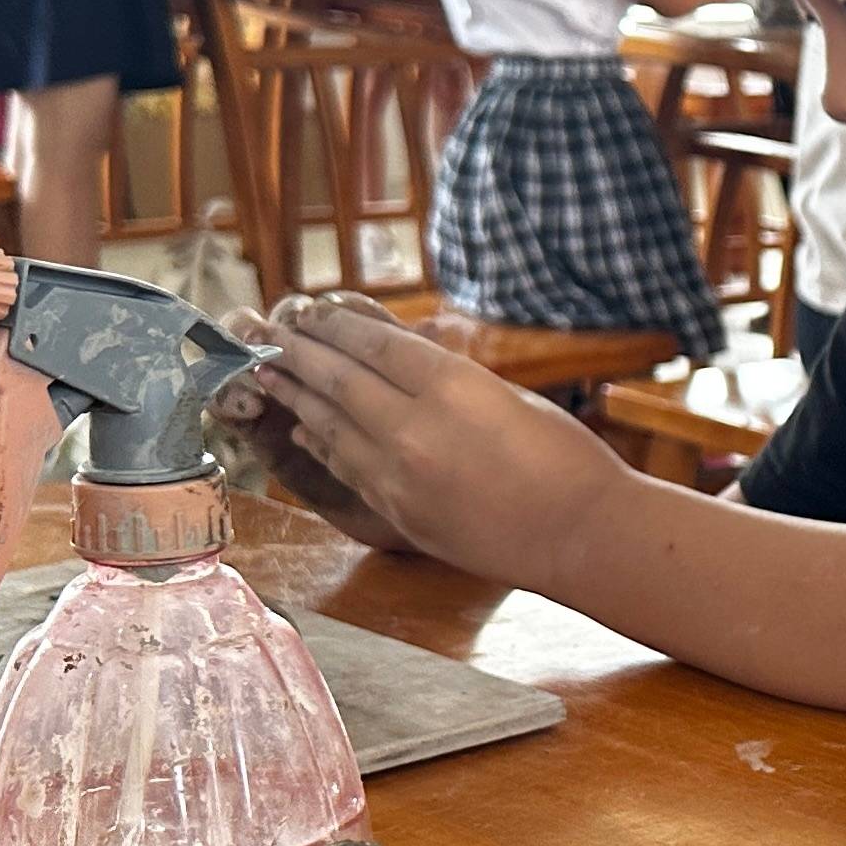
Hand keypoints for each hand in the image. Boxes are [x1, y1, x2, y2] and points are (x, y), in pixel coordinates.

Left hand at [237, 292, 626, 582]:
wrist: (581, 536)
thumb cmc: (565, 459)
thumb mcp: (508, 396)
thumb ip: (450, 378)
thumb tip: (401, 358)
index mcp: (452, 386)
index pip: (371, 344)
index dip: (332, 324)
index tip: (307, 309)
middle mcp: (414, 428)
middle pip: (338, 379)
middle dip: (298, 351)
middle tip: (264, 330)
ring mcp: (400, 474)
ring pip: (331, 424)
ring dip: (295, 395)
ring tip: (266, 371)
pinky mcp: (398, 512)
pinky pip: (346, 466)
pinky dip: (322, 441)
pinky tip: (305, 426)